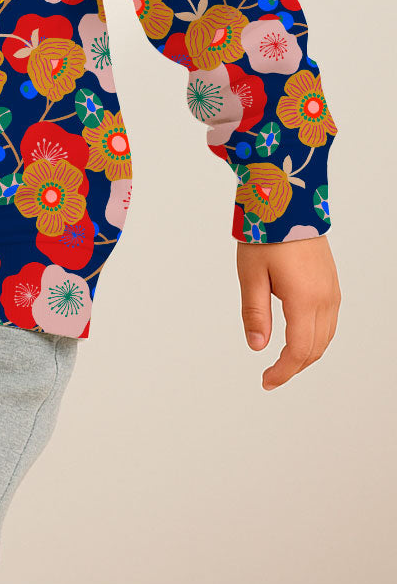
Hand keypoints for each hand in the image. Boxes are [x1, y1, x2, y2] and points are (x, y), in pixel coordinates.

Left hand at [236, 236, 339, 389]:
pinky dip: (315, 336)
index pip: (299, 351)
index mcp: (304, 299)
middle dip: (294, 367)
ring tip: (283, 360)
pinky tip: (298, 336)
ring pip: (326, 337)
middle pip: (315, 348)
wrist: (288, 202)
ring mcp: (331, 290)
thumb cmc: (266, 235)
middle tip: (271, 375)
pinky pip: (329, 321)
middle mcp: (324, 298)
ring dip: (307, 354)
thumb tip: (257, 346)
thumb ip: (255, 313)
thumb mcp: (251, 275)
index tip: (266, 381)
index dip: (283, 371)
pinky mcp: (331, 282)